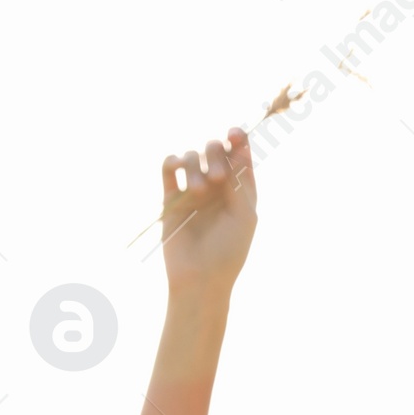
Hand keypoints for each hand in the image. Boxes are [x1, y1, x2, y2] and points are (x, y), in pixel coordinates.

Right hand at [159, 131, 257, 297]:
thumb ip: (242, 181)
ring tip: (199, 191)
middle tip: (217, 178)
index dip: (237, 138)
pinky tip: (177, 170)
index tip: (234, 133)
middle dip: (215, 154)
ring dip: (195, 165)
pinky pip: (169, 167)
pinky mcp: (172, 199)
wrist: (200, 280)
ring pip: (191, 156)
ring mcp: (193, 191)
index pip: (238, 153)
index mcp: (239, 189)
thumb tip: (238, 144)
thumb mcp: (244, 216)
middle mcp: (216, 186)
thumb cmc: (228, 253)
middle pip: (214, 149)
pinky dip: (173, 161)